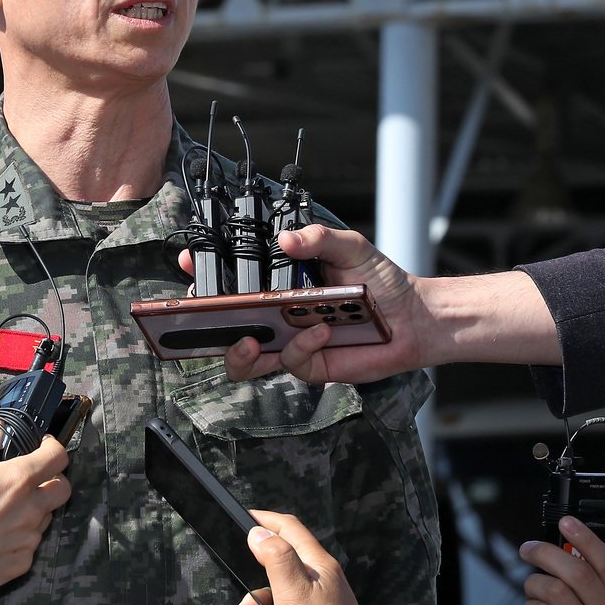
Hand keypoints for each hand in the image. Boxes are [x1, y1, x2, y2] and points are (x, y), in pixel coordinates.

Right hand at [0, 430, 70, 598]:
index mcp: (18, 480)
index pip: (58, 457)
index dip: (53, 447)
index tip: (42, 446)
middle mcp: (31, 509)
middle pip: (63, 489)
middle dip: (53, 479)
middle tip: (30, 479)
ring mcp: (28, 538)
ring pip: (46, 517)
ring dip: (35, 509)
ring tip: (6, 510)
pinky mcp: (21, 563)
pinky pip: (29, 544)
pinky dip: (20, 536)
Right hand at [182, 225, 429, 383]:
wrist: (414, 317)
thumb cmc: (380, 281)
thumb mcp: (350, 246)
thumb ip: (318, 238)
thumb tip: (286, 240)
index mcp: (281, 282)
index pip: (235, 279)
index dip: (207, 274)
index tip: (191, 263)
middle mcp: (278, 313)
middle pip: (230, 322)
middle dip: (209, 321)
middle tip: (208, 312)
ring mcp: (290, 341)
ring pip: (247, 357)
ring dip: (240, 351)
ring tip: (249, 340)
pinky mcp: (310, 365)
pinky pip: (290, 362)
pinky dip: (301, 347)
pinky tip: (320, 330)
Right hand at [233, 510, 380, 604]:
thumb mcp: (295, 592)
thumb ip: (276, 558)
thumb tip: (258, 533)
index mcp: (318, 565)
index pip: (289, 528)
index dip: (265, 520)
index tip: (243, 517)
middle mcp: (317, 582)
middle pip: (276, 568)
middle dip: (258, 586)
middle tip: (248, 600)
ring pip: (275, 600)